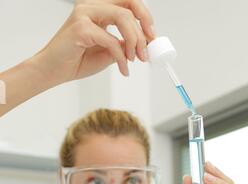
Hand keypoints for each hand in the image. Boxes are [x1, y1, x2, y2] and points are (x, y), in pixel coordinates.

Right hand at [30, 0, 154, 84]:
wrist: (53, 71)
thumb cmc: (75, 60)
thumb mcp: (107, 52)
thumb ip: (123, 45)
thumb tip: (143, 45)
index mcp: (99, 9)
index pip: (128, 3)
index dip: (145, 18)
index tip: (152, 38)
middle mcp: (92, 6)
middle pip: (129, 5)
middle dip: (144, 28)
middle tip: (147, 50)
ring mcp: (85, 13)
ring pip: (123, 18)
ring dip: (135, 42)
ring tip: (135, 59)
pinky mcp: (81, 27)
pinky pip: (112, 40)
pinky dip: (122, 57)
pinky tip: (124, 68)